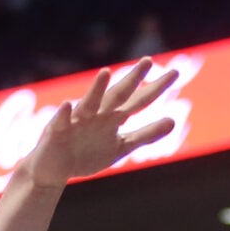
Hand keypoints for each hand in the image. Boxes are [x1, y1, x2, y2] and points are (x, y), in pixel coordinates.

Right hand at [20, 60, 178, 188]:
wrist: (53, 169)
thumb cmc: (86, 153)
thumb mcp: (121, 146)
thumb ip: (145, 134)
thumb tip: (173, 121)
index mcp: (113, 117)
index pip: (139, 100)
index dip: (156, 88)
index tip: (175, 72)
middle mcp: (97, 114)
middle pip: (118, 95)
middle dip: (132, 79)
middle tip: (148, 61)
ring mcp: (75, 121)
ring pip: (88, 103)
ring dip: (96, 89)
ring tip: (105, 73)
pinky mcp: (55, 132)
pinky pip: (59, 122)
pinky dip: (63, 114)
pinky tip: (67, 105)